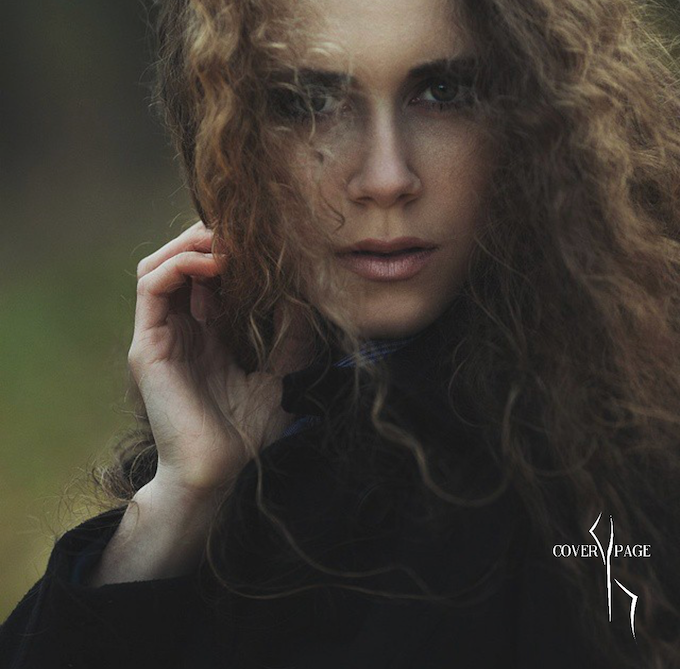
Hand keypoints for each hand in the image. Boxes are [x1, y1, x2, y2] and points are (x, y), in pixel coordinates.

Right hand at [128, 220, 312, 499]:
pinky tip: (214, 264)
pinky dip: (179, 264)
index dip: (228, 253)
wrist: (219, 473)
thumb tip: (306, 294)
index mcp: (205, 336)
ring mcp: (159, 336)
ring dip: (191, 245)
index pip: (206, 277)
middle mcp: (179, 330)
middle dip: (209, 240)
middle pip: (180, 264)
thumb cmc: (247, 432)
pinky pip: (152, 286)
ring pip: (159, 266)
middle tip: (242, 233)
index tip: (260, 242)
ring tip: (226, 242)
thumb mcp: (281, 372)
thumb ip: (290, 335)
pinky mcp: (148, 346)